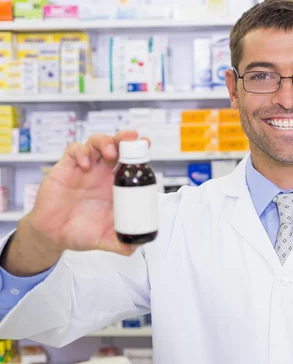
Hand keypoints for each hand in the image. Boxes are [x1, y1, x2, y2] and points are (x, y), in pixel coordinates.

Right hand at [27, 131, 146, 255]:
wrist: (53, 235)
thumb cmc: (80, 232)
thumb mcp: (105, 239)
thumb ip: (121, 244)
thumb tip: (136, 246)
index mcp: (116, 185)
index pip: (130, 161)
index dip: (139, 150)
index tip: (147, 145)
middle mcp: (102, 173)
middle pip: (116, 145)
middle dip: (124, 138)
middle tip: (131, 139)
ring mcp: (85, 168)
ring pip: (96, 142)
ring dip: (106, 141)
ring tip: (110, 153)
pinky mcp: (66, 168)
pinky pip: (74, 150)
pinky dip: (81, 151)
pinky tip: (85, 164)